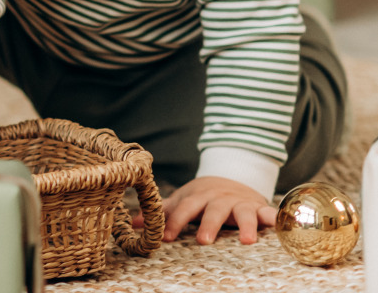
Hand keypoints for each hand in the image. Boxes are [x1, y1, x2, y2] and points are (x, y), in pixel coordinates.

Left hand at [160, 177, 274, 244]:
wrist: (231, 176)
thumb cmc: (202, 196)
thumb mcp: (183, 199)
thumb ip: (163, 211)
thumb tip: (136, 222)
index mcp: (198, 197)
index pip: (183, 208)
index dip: (174, 222)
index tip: (166, 238)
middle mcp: (219, 198)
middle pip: (213, 211)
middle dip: (208, 224)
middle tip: (203, 240)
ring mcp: (240, 203)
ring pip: (243, 212)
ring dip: (246, 225)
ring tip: (248, 241)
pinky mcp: (259, 207)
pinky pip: (270, 213)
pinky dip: (276, 218)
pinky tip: (281, 226)